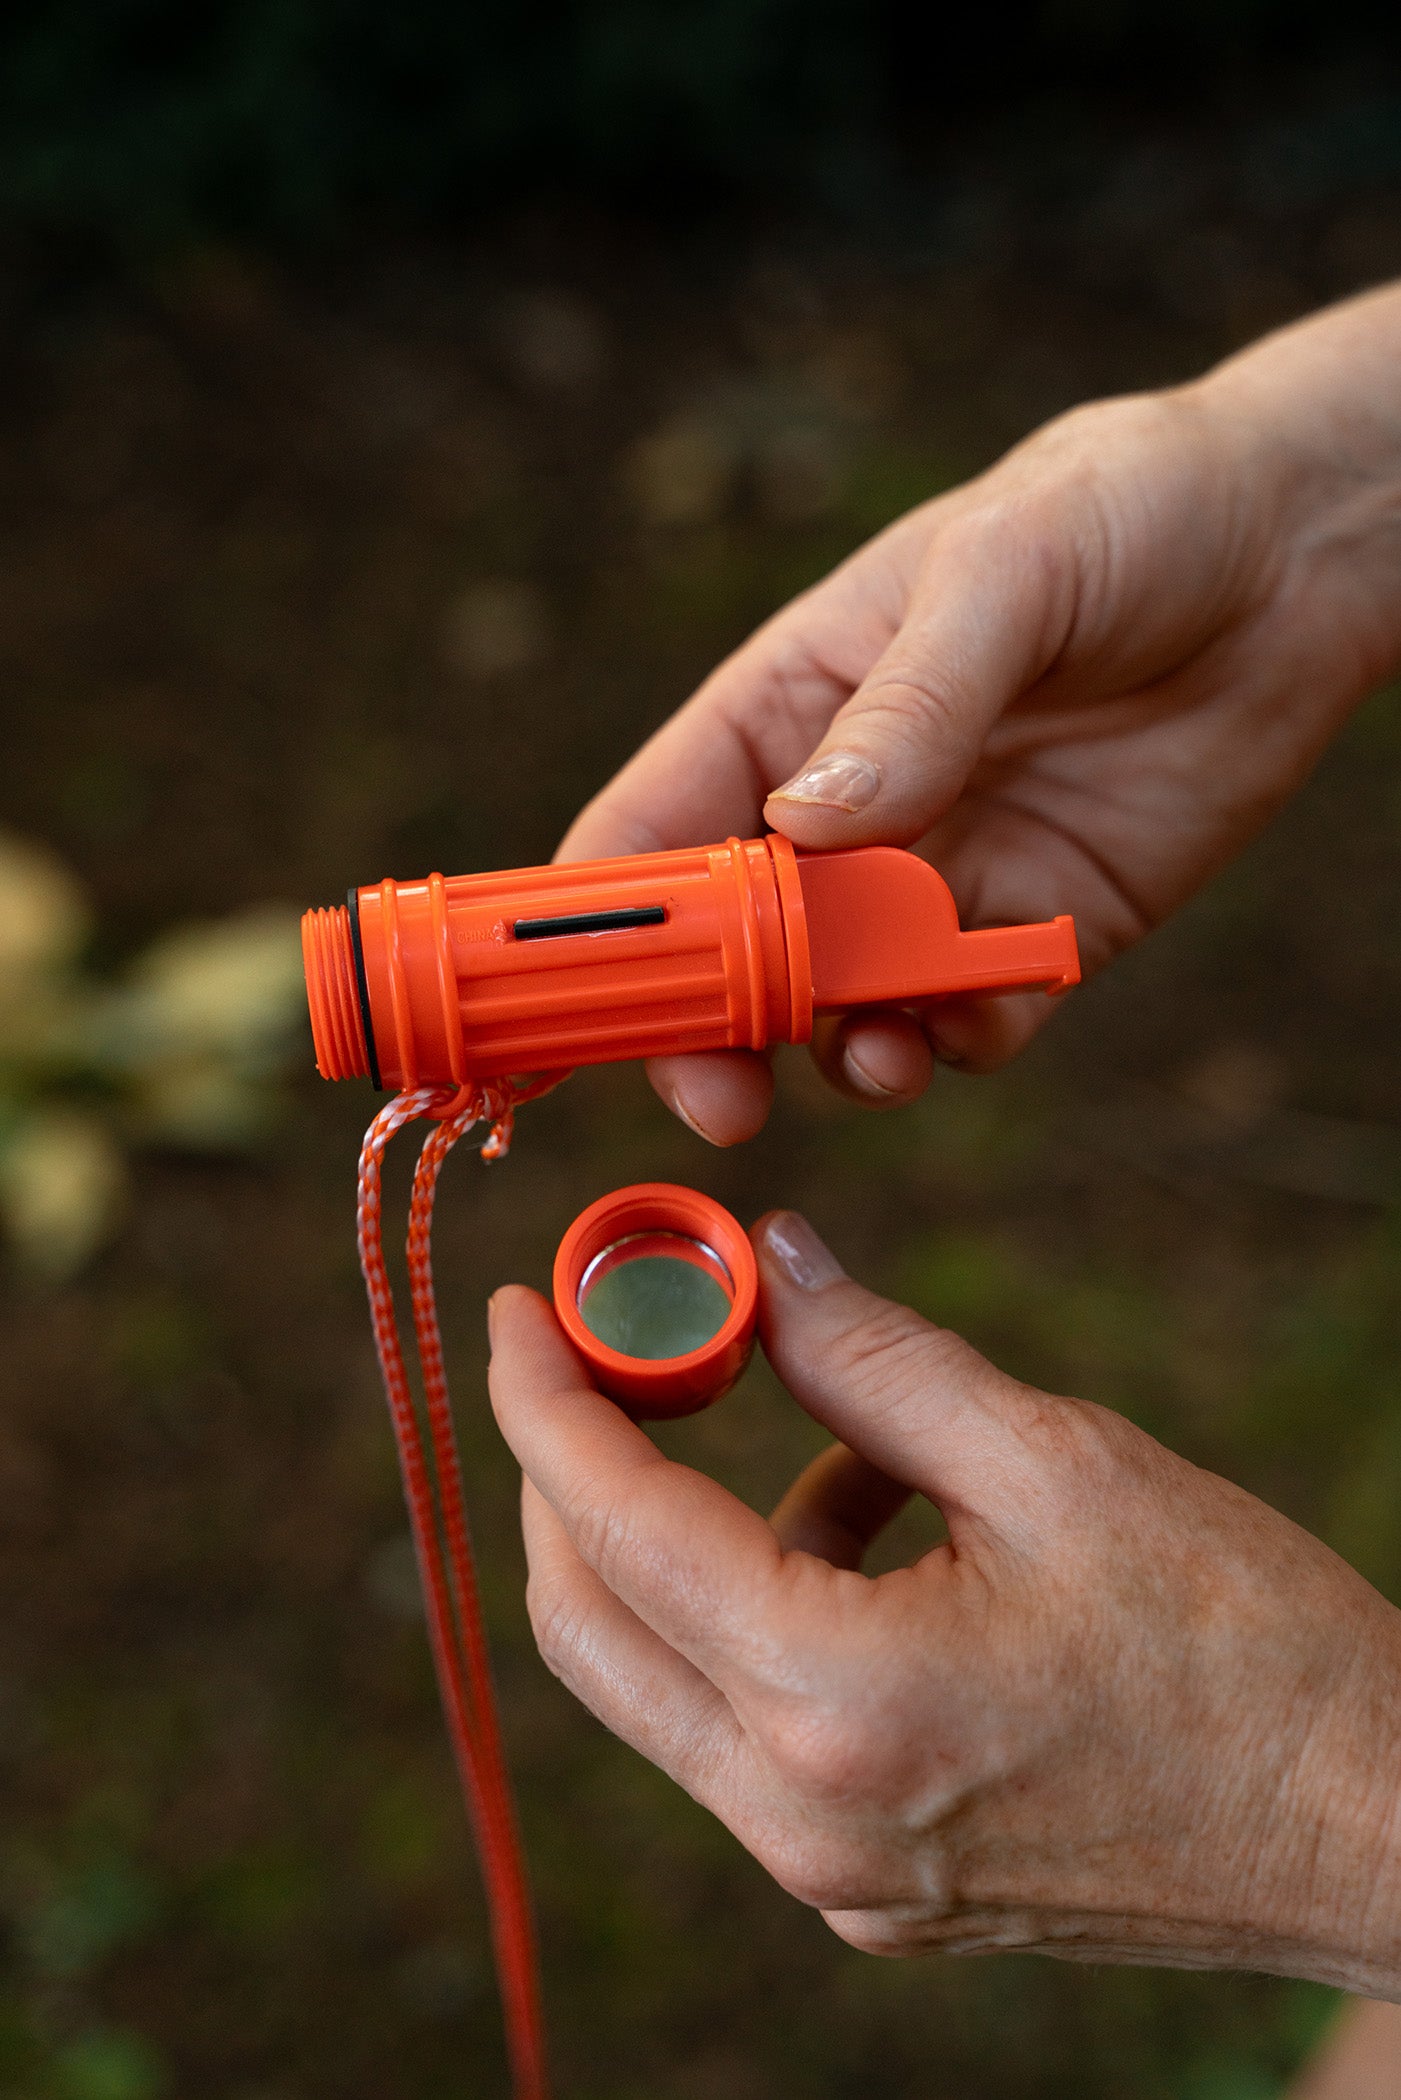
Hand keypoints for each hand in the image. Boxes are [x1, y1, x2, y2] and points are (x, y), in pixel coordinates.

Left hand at [488, 1214, 1400, 1989]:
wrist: (1369, 1833)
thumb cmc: (1246, 1648)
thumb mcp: (1059, 1462)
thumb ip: (879, 1362)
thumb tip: (768, 1264)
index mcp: (842, 1702)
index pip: (617, 1528)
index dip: (546, 1398)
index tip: (519, 1305)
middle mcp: (803, 1818)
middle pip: (592, 1624)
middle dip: (571, 1472)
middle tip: (607, 1353)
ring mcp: (831, 1875)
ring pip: (665, 1680)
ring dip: (694, 1536)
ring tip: (844, 1439)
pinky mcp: (870, 1889)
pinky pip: (750, 1731)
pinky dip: (769, 1613)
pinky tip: (882, 1535)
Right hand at [559, 285, 1400, 1142]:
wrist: (1296, 554)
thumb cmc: (1121, 511)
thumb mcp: (1005, 568)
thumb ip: (908, 702)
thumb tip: (808, 824)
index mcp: (784, 709)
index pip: (652, 830)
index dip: (607, 921)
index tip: (581, 1001)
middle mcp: (843, 811)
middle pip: (729, 952)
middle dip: (710, 1031)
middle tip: (719, 1095)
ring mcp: (935, 878)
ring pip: (842, 1008)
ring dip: (839, 1051)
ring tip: (874, 1056)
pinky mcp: (1035, 930)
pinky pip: (969, 1022)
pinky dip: (958, 1043)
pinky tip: (972, 1021)